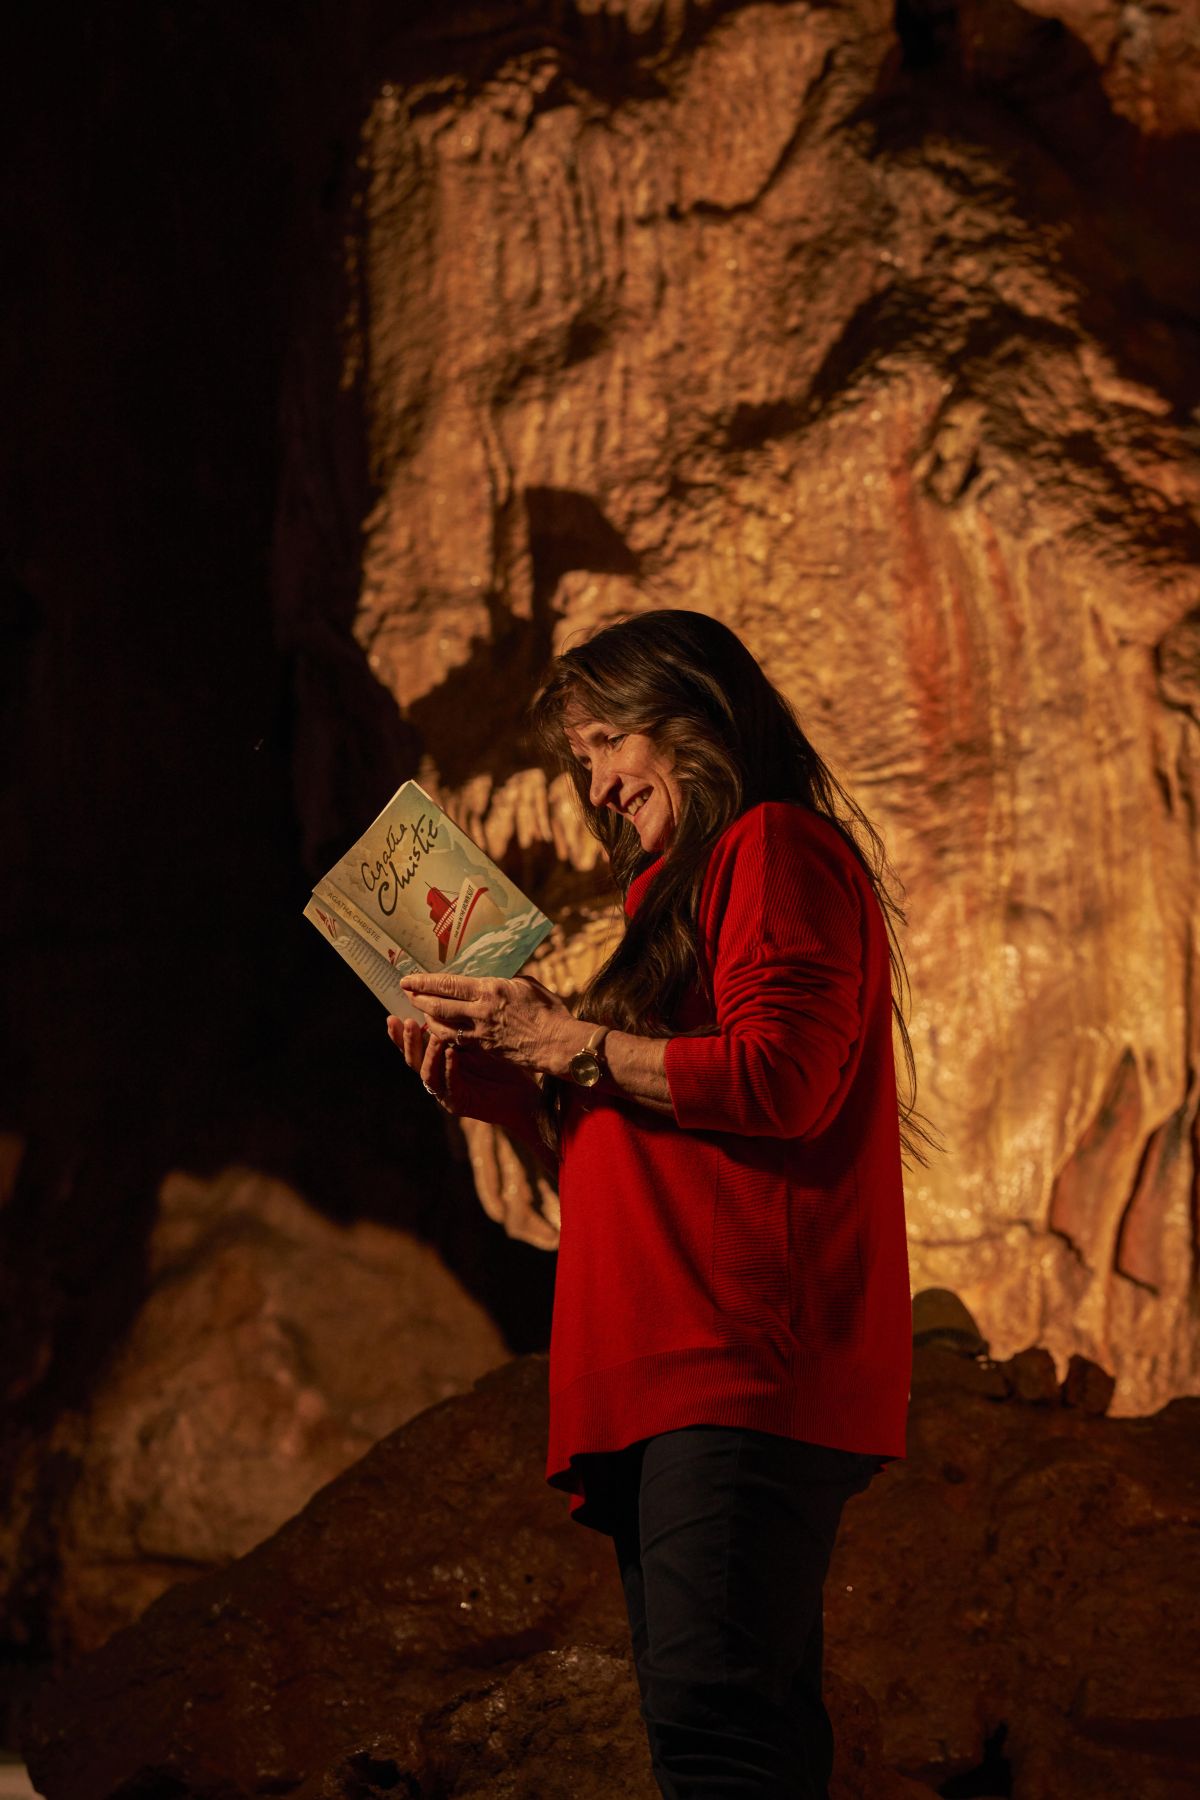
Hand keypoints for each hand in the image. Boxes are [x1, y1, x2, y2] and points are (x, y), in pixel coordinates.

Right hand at [387, 1014, 540, 1125]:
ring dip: (427, 1052)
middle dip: (407, 1040)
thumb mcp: (477, 1040)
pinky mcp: (459, 1102)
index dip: (400, 1032)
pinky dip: (449, 1067)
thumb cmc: (500, 1064)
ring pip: (427, 1072)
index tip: (393, 1014)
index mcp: (437, 1059)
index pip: (413, 1044)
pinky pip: (450, 1083)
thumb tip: (453, 992)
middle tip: (406, 1021)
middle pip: (412, 1057)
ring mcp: (445, 1090)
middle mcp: (436, 1074)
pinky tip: (451, 1053)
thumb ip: (461, 1024)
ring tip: (432, 1036)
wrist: (521, 1095)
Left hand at [397, 972, 581, 1076]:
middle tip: (407, 993)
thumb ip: (504, 981)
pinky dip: (444, 1034)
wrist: (558, 1044)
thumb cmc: (548, 1010)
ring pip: (443, 1027)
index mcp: (490, 991)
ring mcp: (481, 1033)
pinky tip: (439, 1030)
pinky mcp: (485, 1048)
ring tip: (419, 1011)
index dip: (425, 982)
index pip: (448, 985)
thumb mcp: (526, 984)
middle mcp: (480, 1012)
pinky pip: (458, 1040)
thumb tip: (493, 979)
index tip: (408, 979)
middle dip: (419, 999)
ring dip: (428, 1019)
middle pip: (439, 1006)